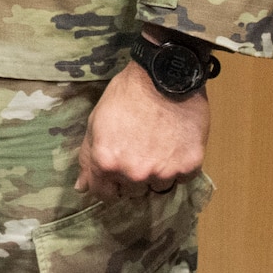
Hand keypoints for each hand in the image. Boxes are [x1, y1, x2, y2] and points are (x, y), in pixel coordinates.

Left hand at [75, 57, 209, 200]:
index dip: (108, 184)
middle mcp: (135, 174)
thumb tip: (83, 188)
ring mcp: (164, 173)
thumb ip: (88, 158)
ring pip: (158, 187)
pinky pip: (181, 178)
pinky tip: (173, 144)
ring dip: (156, 173)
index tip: (114, 173)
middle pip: (132, 192)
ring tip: (157, 145)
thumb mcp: (96, 122)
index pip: (104, 195)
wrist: (164, 77)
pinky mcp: (189, 167)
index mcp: (107, 163)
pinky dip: (178, 166)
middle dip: (132, 176)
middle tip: (137, 150)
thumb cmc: (125, 95)